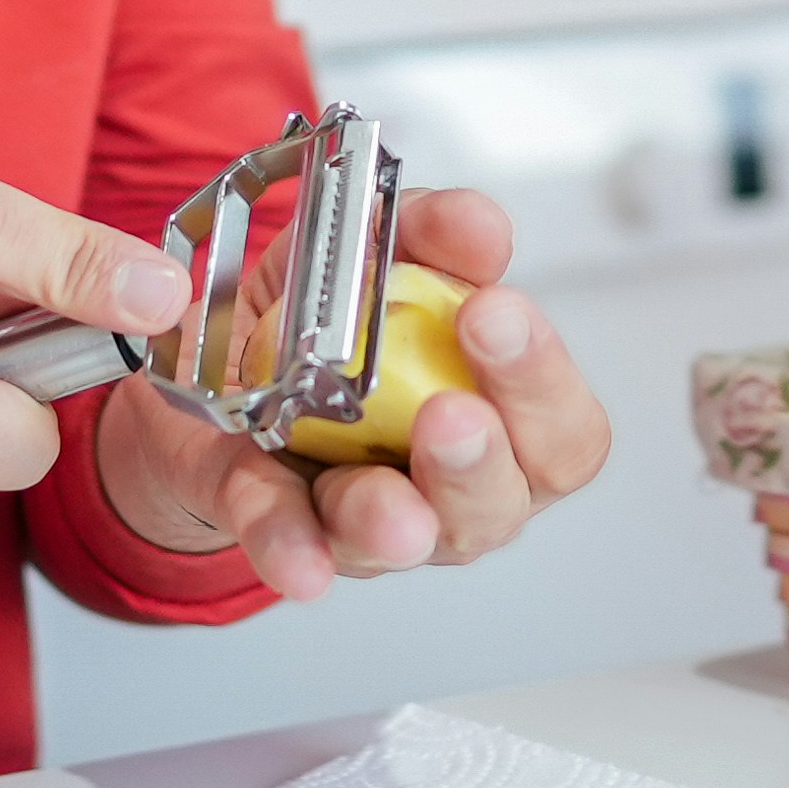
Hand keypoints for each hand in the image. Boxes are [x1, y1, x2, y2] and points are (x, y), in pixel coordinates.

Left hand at [86, 187, 612, 600]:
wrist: (223, 362)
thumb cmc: (335, 321)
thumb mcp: (379, 248)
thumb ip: (431, 230)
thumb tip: (479, 226)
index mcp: (503, 422)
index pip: (565, 433)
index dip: (541, 381)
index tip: (494, 314)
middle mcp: (452, 491)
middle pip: (500, 507)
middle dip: (479, 463)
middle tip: (451, 414)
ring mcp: (372, 523)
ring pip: (403, 541)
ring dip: (393, 517)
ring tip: (387, 500)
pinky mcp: (283, 526)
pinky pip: (290, 543)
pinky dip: (293, 547)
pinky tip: (302, 561)